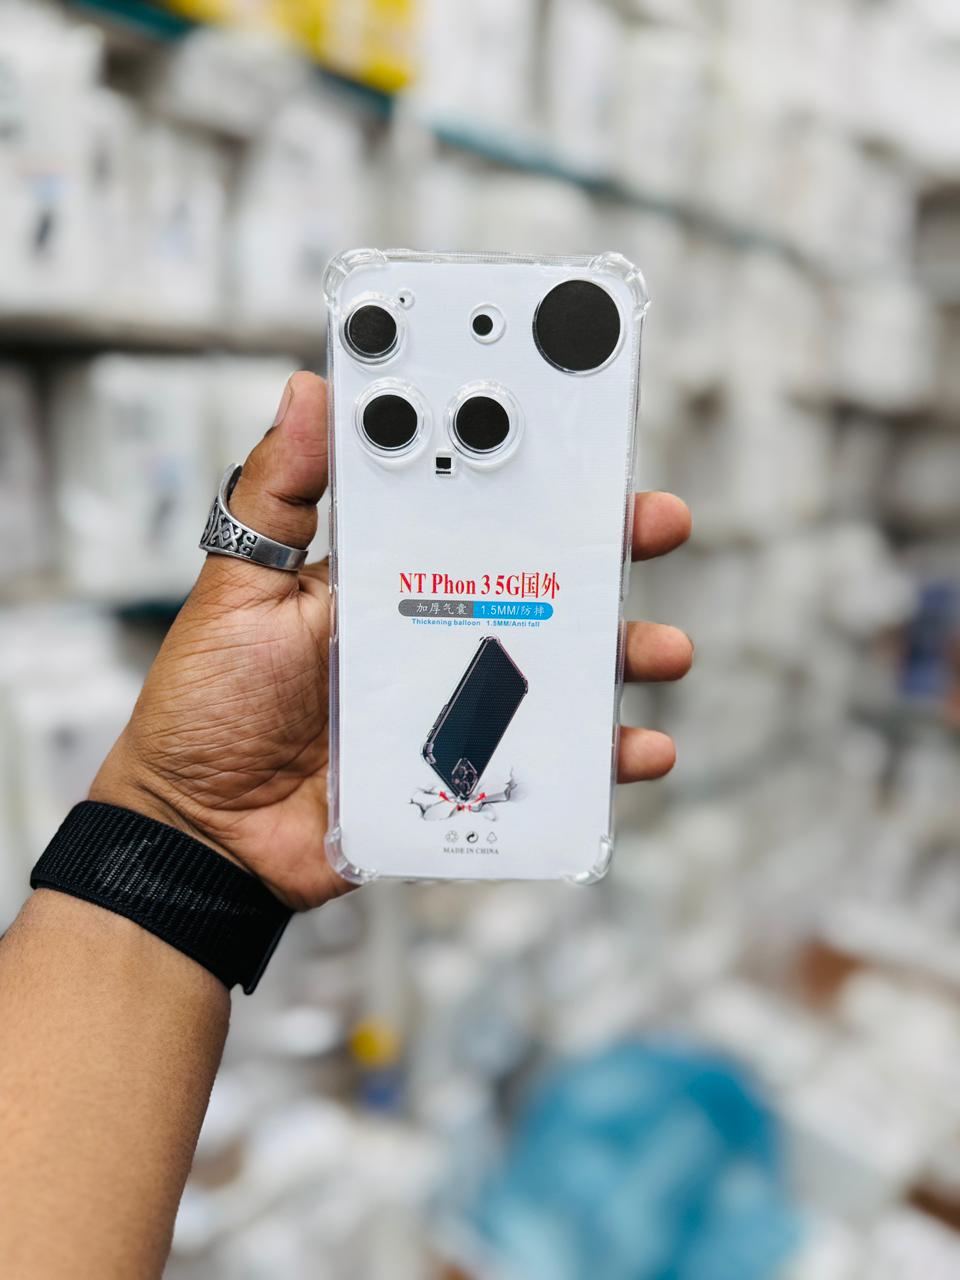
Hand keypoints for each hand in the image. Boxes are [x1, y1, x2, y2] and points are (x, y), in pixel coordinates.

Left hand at [91, 373, 692, 910]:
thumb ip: (279, 493)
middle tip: (654, 522)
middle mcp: (437, 630)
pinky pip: (551, 761)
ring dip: (625, 654)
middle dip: (606, 550)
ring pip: (564, 669)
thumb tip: (310, 389)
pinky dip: (603, 759)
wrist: (204, 829)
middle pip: (540, 581)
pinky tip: (637, 749)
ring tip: (661, 648)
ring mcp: (458, 702)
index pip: (474, 508)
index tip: (583, 435)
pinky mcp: (467, 772)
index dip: (531, 472)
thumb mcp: (239, 585)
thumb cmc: (212, 703)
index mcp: (391, 574)